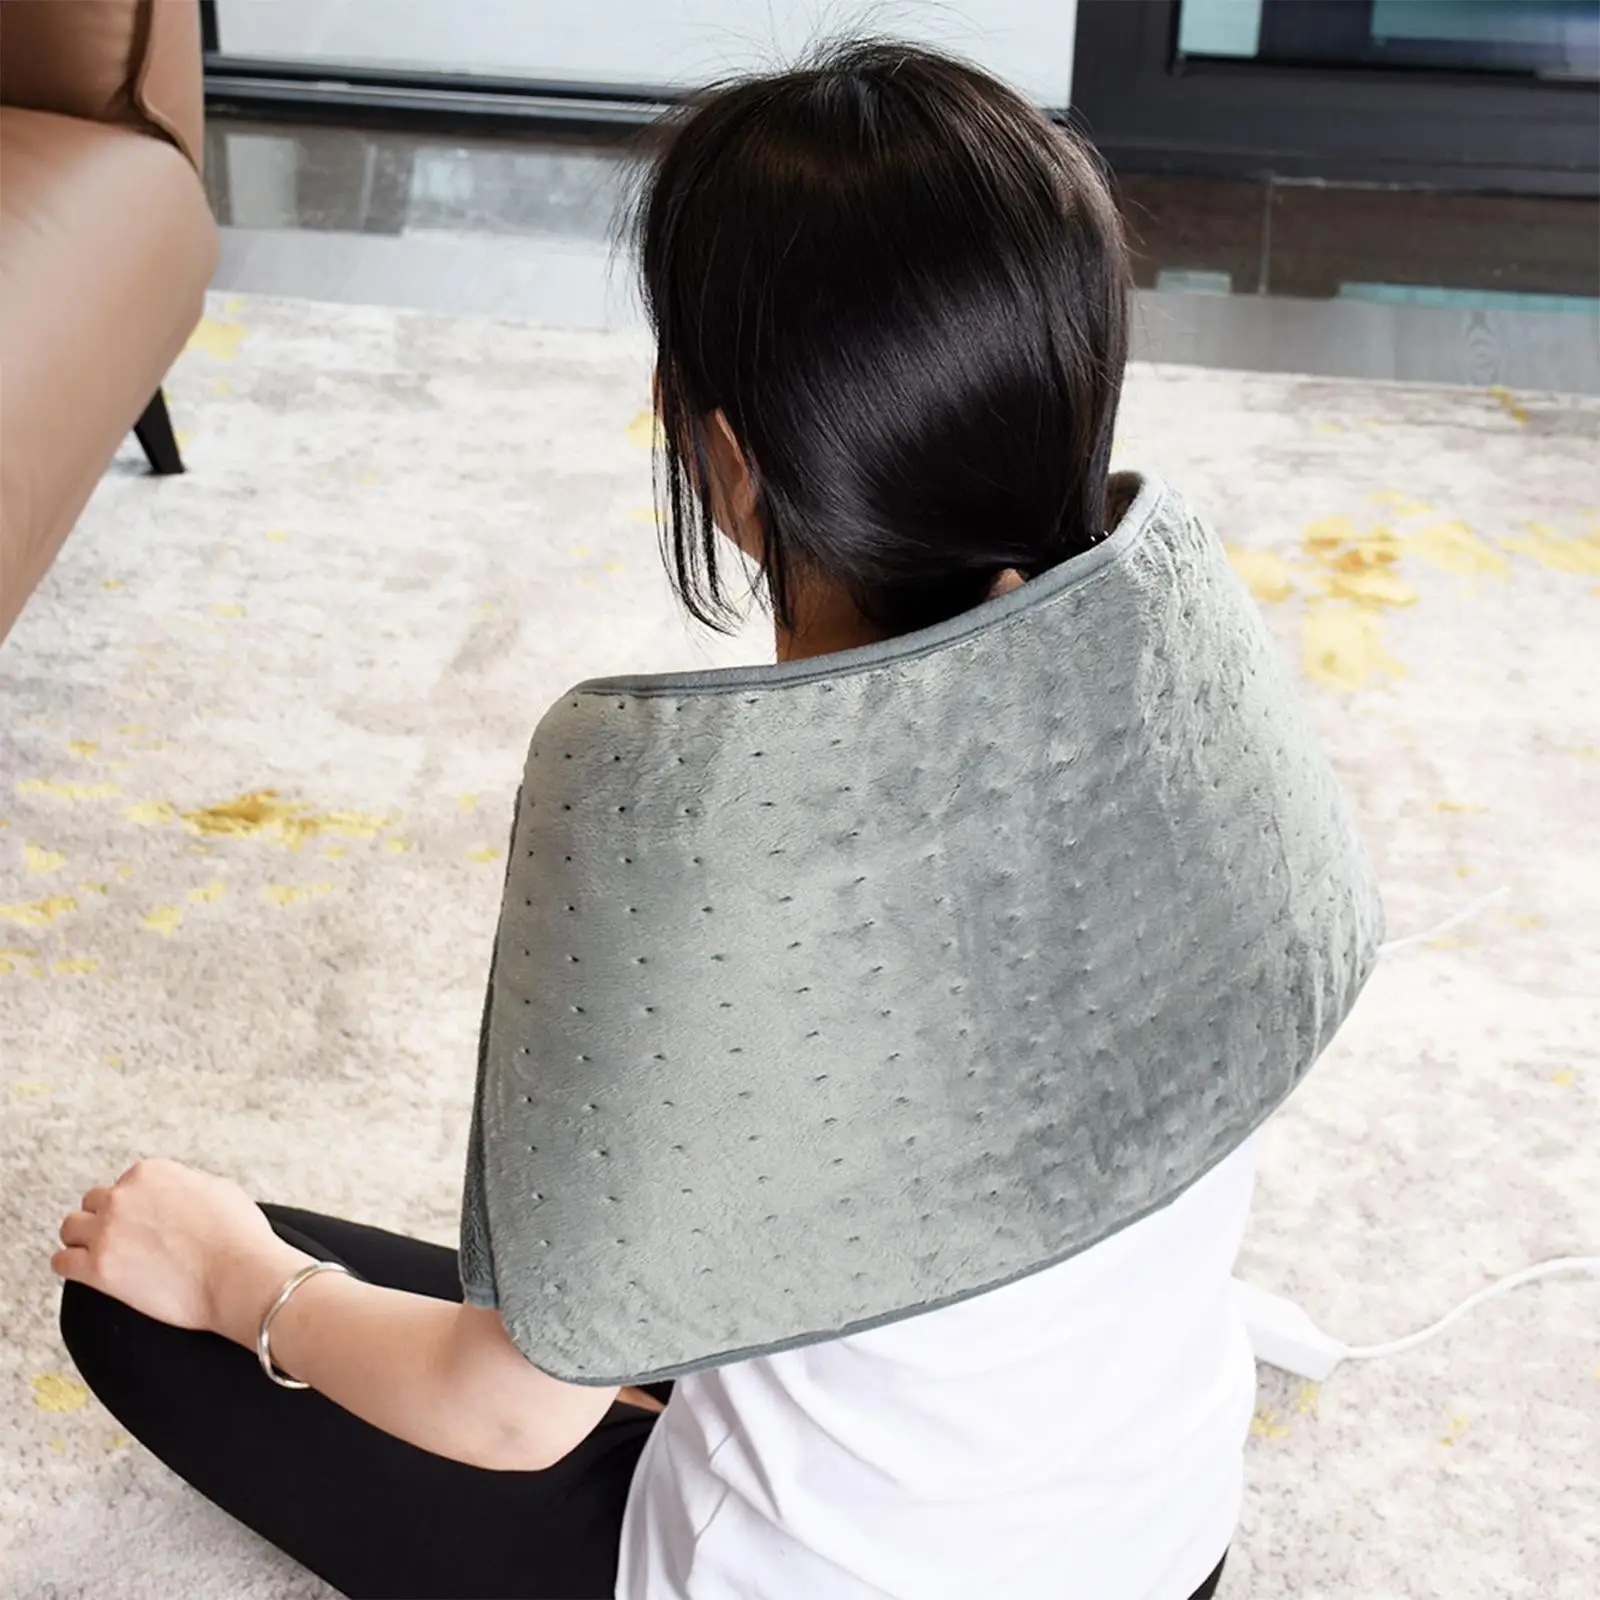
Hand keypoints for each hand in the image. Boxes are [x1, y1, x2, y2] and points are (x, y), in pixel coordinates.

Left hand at [53, 1159, 306, 1339]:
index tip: (144, 1224)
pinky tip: (91, 1275)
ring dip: (84, 1241)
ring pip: (70, 1229)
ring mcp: (107, 1230)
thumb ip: (184, 1185)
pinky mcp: (98, 1267)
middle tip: (126, 1242)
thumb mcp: (217, 1188)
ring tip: (104, 1257)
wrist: (240, 1274)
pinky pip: (62, 1262)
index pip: (124, 1184)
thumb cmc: (239, 1235)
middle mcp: (123, 1195)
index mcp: (150, 1172)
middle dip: (105, 1220)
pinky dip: (73, 1267)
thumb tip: (177, 1194)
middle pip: (92, 1203)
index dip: (134, 1206)